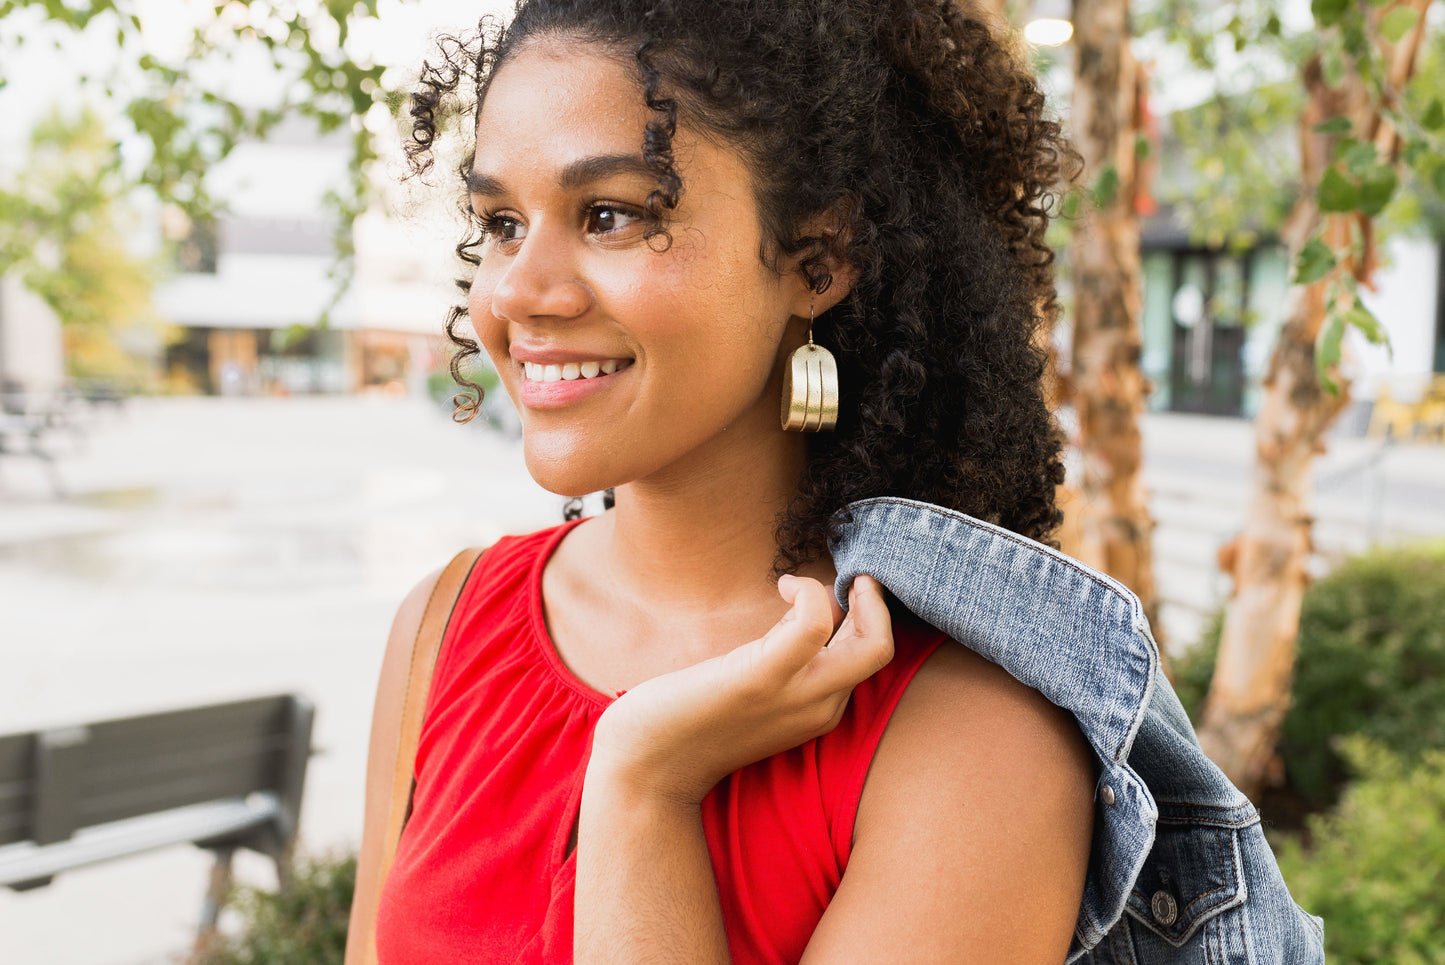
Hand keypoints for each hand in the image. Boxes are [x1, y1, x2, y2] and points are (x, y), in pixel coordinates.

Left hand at [587, 574, 895, 805]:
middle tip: (846, 578)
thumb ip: (784, 655)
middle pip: (881, 650)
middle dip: (876, 603)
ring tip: (801, 584)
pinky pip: (814, 623)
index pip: (869, 658)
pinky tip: (782, 585)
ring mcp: (797, 696)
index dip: (861, 614)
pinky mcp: (762, 677)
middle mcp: (821, 708)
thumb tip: (805, 611)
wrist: (647, 766)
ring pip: (872, 643)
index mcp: (820, 710)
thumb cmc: (690, 720)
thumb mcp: (754, 685)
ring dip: (855, 596)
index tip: (831, 592)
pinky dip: (809, 591)